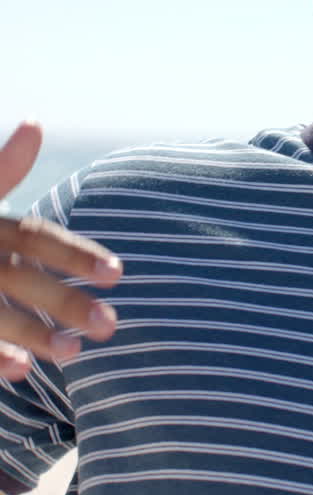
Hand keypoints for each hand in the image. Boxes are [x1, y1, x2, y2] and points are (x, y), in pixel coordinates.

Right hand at [0, 121, 122, 379]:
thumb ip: (1, 168)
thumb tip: (35, 122)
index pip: (33, 236)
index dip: (74, 254)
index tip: (118, 272)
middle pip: (18, 278)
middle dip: (64, 302)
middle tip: (111, 325)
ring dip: (31, 334)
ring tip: (74, 353)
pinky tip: (22, 371)